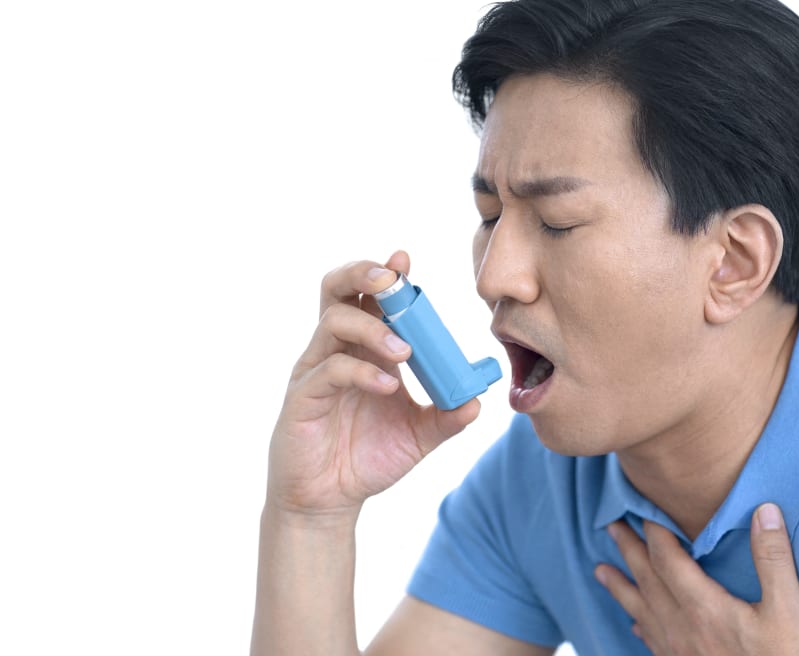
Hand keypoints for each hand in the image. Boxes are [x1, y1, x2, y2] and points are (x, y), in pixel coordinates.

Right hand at [265, 251, 480, 517]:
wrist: (329, 501)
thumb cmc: (367, 459)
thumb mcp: (417, 436)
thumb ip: (446, 417)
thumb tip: (478, 401)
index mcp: (365, 349)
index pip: (370, 297)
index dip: (386, 274)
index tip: (406, 260)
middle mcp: (338, 350)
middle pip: (336, 289)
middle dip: (363, 274)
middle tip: (392, 279)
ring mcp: (316, 370)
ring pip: (333, 321)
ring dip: (373, 328)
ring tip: (405, 352)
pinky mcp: (303, 397)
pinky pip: (329, 370)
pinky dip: (361, 372)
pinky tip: (387, 388)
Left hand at [596, 503, 798, 654]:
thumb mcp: (790, 610)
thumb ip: (773, 559)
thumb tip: (764, 510)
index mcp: (704, 609)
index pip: (667, 559)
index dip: (655, 532)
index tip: (645, 508)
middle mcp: (683, 630)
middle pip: (647, 581)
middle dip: (629, 550)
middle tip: (611, 525)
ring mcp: (679, 654)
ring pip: (641, 612)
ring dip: (620, 588)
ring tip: (600, 570)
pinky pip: (652, 642)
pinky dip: (640, 625)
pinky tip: (635, 626)